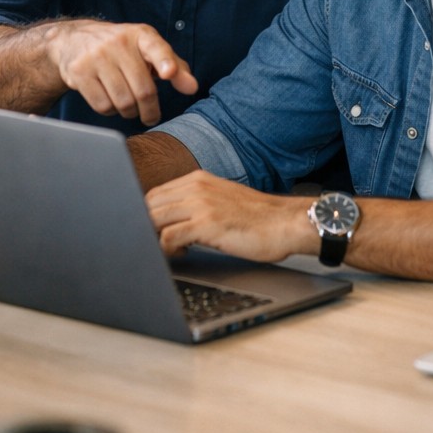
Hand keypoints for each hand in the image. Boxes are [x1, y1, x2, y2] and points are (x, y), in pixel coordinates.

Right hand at [44, 19, 197, 125]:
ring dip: (130, 112)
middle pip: (143, 89)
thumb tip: (192, 87)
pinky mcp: (79, 72)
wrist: (73, 40)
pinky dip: (110, 111)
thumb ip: (175, 67)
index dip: (164, 61)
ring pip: (123, 102)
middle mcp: (118, 42)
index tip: (168, 73)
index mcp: (141, 35)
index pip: (156, 47)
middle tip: (150, 116)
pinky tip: (111, 101)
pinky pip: (103, 106)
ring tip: (129, 106)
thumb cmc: (121, 50)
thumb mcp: (148, 51)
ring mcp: (96, 56)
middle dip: (150, 110)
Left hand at [145, 171, 311, 262]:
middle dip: (146, 227)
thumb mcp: (221, 199)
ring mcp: (200, 203)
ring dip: (155, 238)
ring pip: (153, 219)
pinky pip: (168, 237)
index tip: (152, 231)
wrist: (286, 223)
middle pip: (148, 204)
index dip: (147, 215)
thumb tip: (170, 220)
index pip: (155, 194)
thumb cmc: (257, 218)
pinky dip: (167, 250)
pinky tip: (184, 253)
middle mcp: (196, 186)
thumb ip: (196, 203)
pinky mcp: (206, 223)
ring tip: (173, 250)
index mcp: (197, 179)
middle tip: (159, 244)